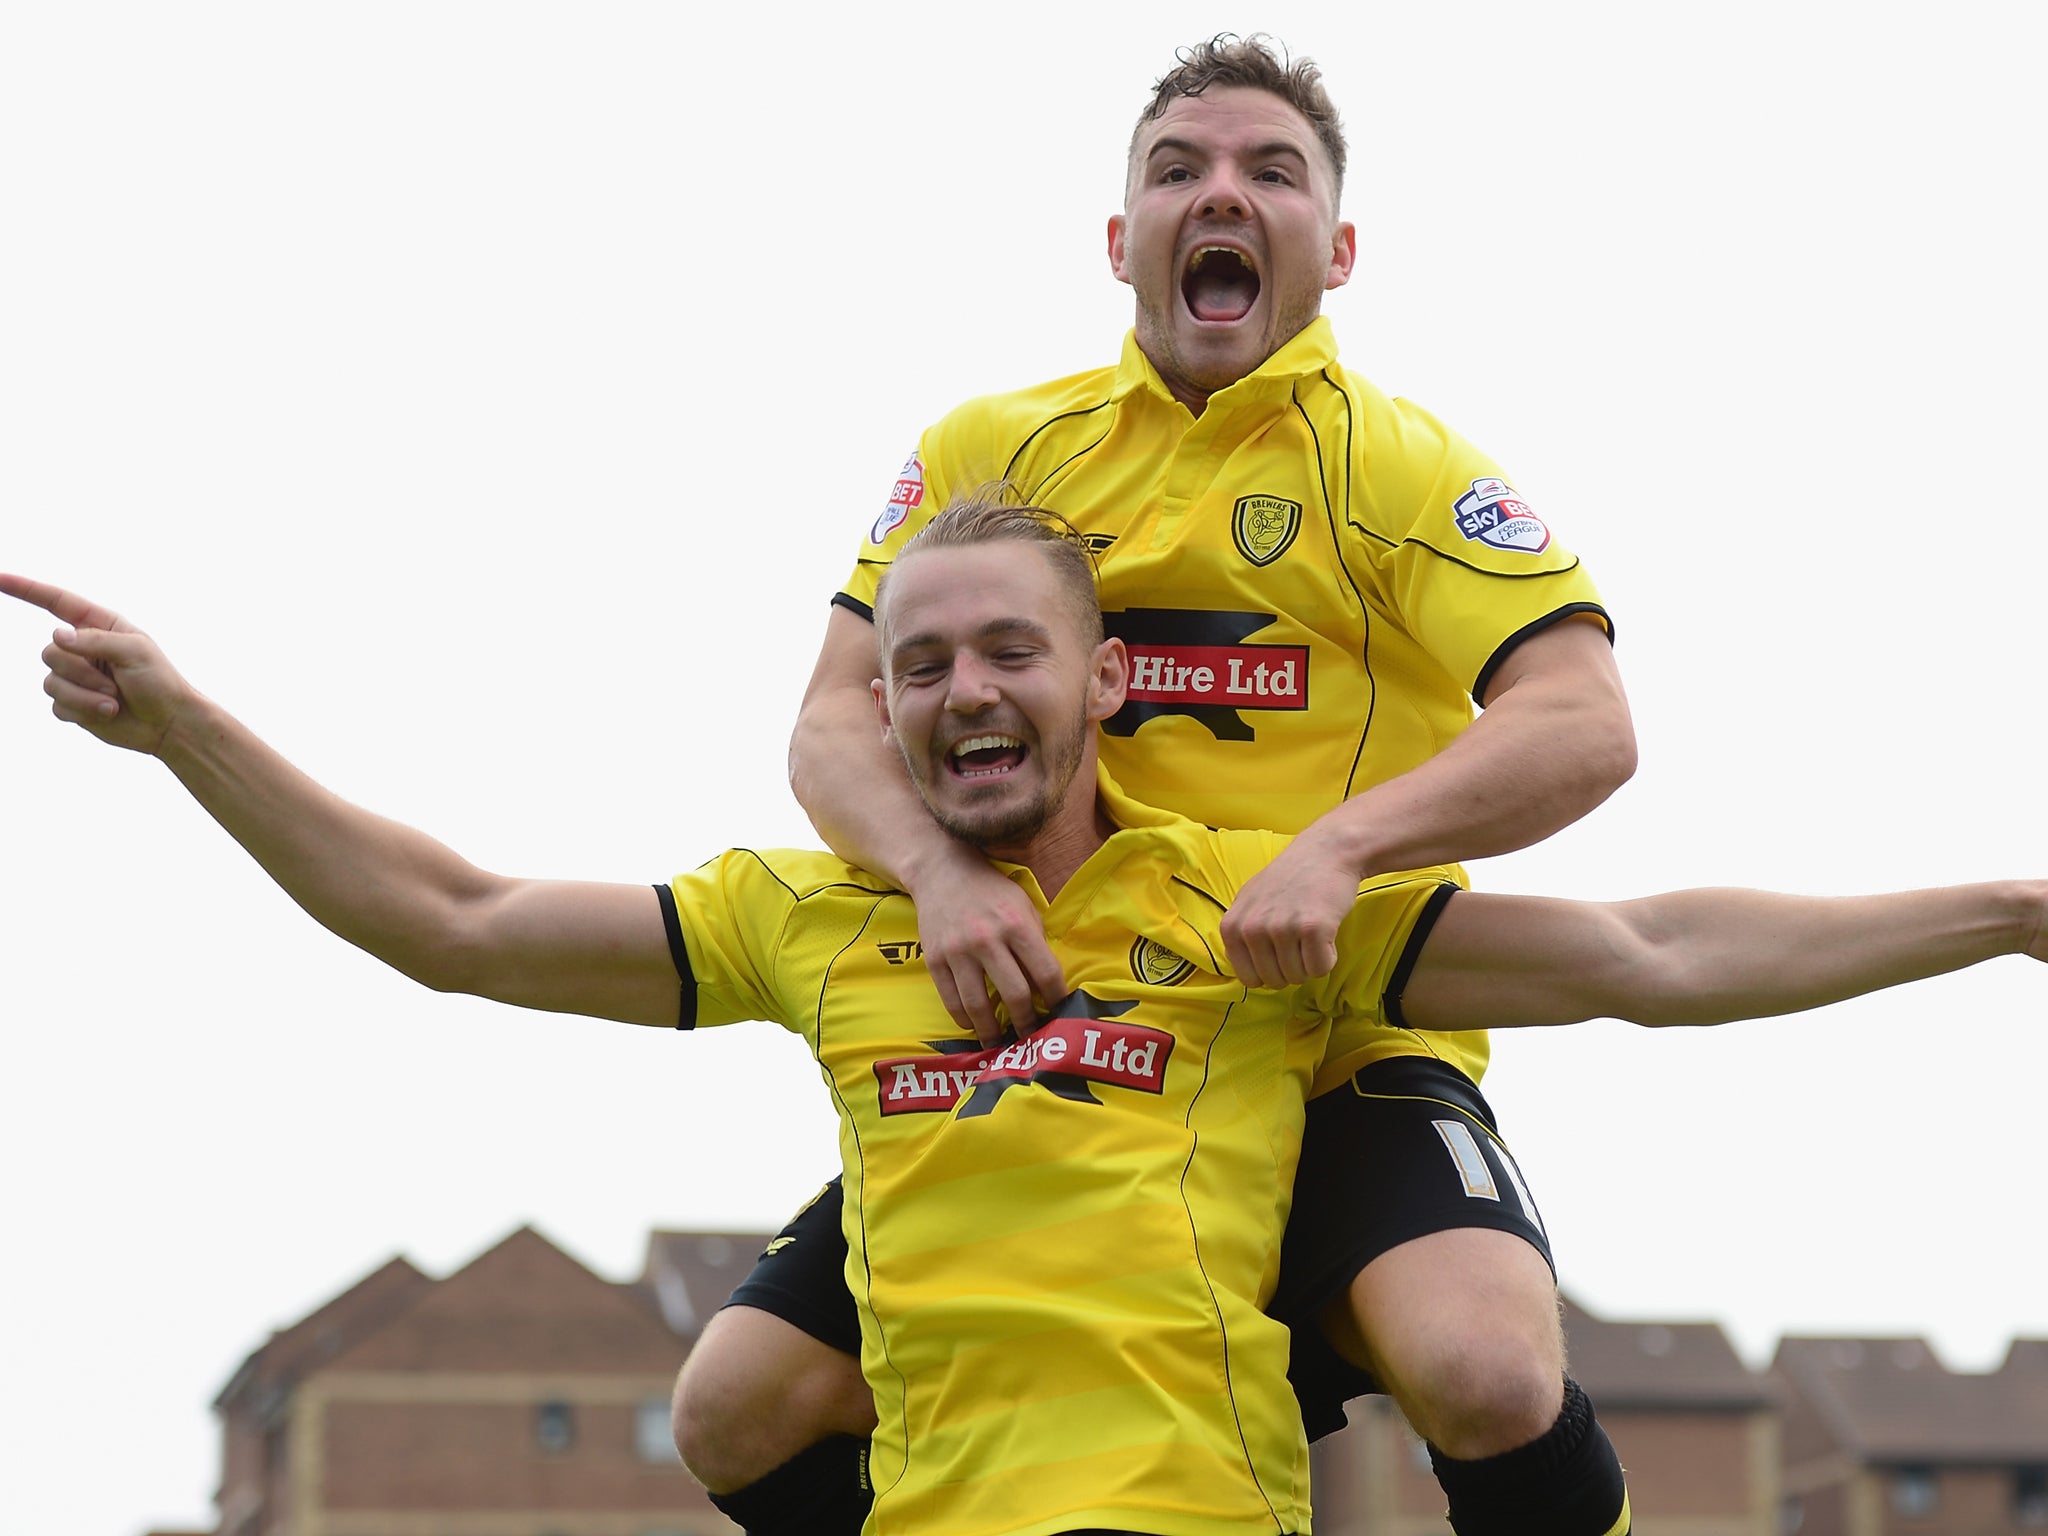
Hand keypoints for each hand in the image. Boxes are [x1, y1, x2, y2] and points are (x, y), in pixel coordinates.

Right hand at [1, 574, 190, 754]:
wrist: (167, 723)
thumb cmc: (159, 681)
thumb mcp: (135, 651)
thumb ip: (96, 640)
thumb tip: (58, 636)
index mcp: (99, 626)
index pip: (56, 602)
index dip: (26, 590)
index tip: (0, 578)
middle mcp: (82, 648)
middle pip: (51, 651)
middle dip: (81, 672)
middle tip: (115, 685)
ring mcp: (75, 677)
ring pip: (51, 682)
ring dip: (85, 695)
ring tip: (114, 701)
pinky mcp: (72, 703)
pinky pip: (57, 706)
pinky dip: (83, 711)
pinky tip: (107, 712)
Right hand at [905, 848, 1065, 1044]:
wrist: (942, 872)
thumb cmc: (991, 891)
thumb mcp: (1024, 905)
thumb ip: (1036, 942)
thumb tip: (1048, 986)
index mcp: (1017, 924)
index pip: (1046, 973)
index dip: (1057, 999)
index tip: (1060, 1013)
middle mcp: (987, 939)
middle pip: (1016, 995)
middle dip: (1028, 1022)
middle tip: (1032, 1037)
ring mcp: (958, 951)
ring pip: (980, 1006)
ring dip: (993, 1031)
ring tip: (1001, 1042)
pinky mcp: (935, 959)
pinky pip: (952, 1001)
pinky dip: (965, 1019)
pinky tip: (974, 1024)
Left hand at [1221, 830, 1364, 988]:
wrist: (1325, 852)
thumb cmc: (1289, 879)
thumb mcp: (1249, 901)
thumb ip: (1241, 935)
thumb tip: (1244, 973)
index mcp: (1232, 926)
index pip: (1249, 979)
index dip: (1269, 972)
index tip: (1280, 953)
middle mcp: (1252, 928)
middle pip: (1275, 981)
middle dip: (1292, 968)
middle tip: (1300, 938)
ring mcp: (1282, 928)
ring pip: (1299, 977)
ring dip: (1311, 962)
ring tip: (1311, 932)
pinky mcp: (1312, 928)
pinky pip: (1321, 968)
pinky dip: (1328, 957)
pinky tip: (1326, 932)